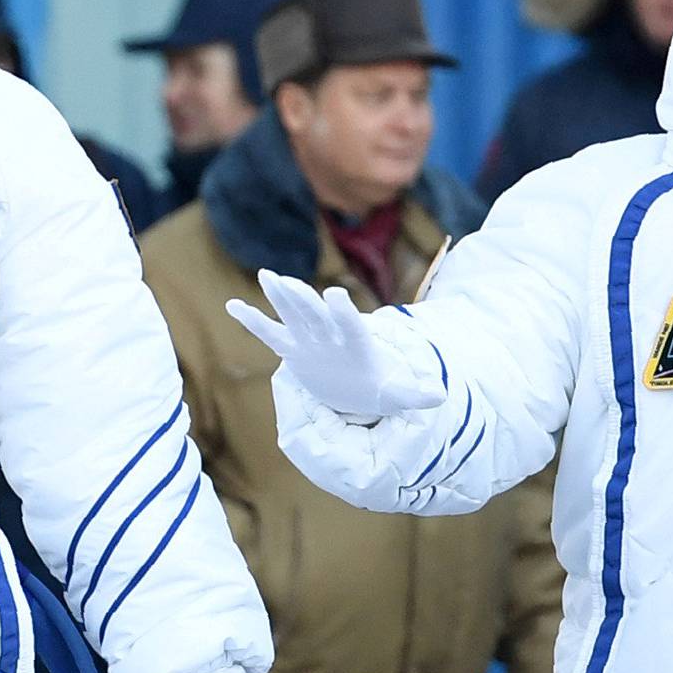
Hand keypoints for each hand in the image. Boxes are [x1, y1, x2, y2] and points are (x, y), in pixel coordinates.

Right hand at [225, 271, 443, 421]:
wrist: (362, 386)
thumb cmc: (381, 388)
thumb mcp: (399, 395)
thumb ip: (416, 395)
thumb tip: (440, 397)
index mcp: (357, 345)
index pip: (351, 327)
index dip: (344, 313)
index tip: (336, 295)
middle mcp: (332, 337)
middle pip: (317, 316)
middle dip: (304, 300)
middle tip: (291, 282)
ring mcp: (312, 340)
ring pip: (294, 315)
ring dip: (281, 297)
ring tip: (268, 275)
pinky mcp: (294, 348)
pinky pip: (270, 333)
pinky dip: (252, 321)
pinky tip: (232, 305)